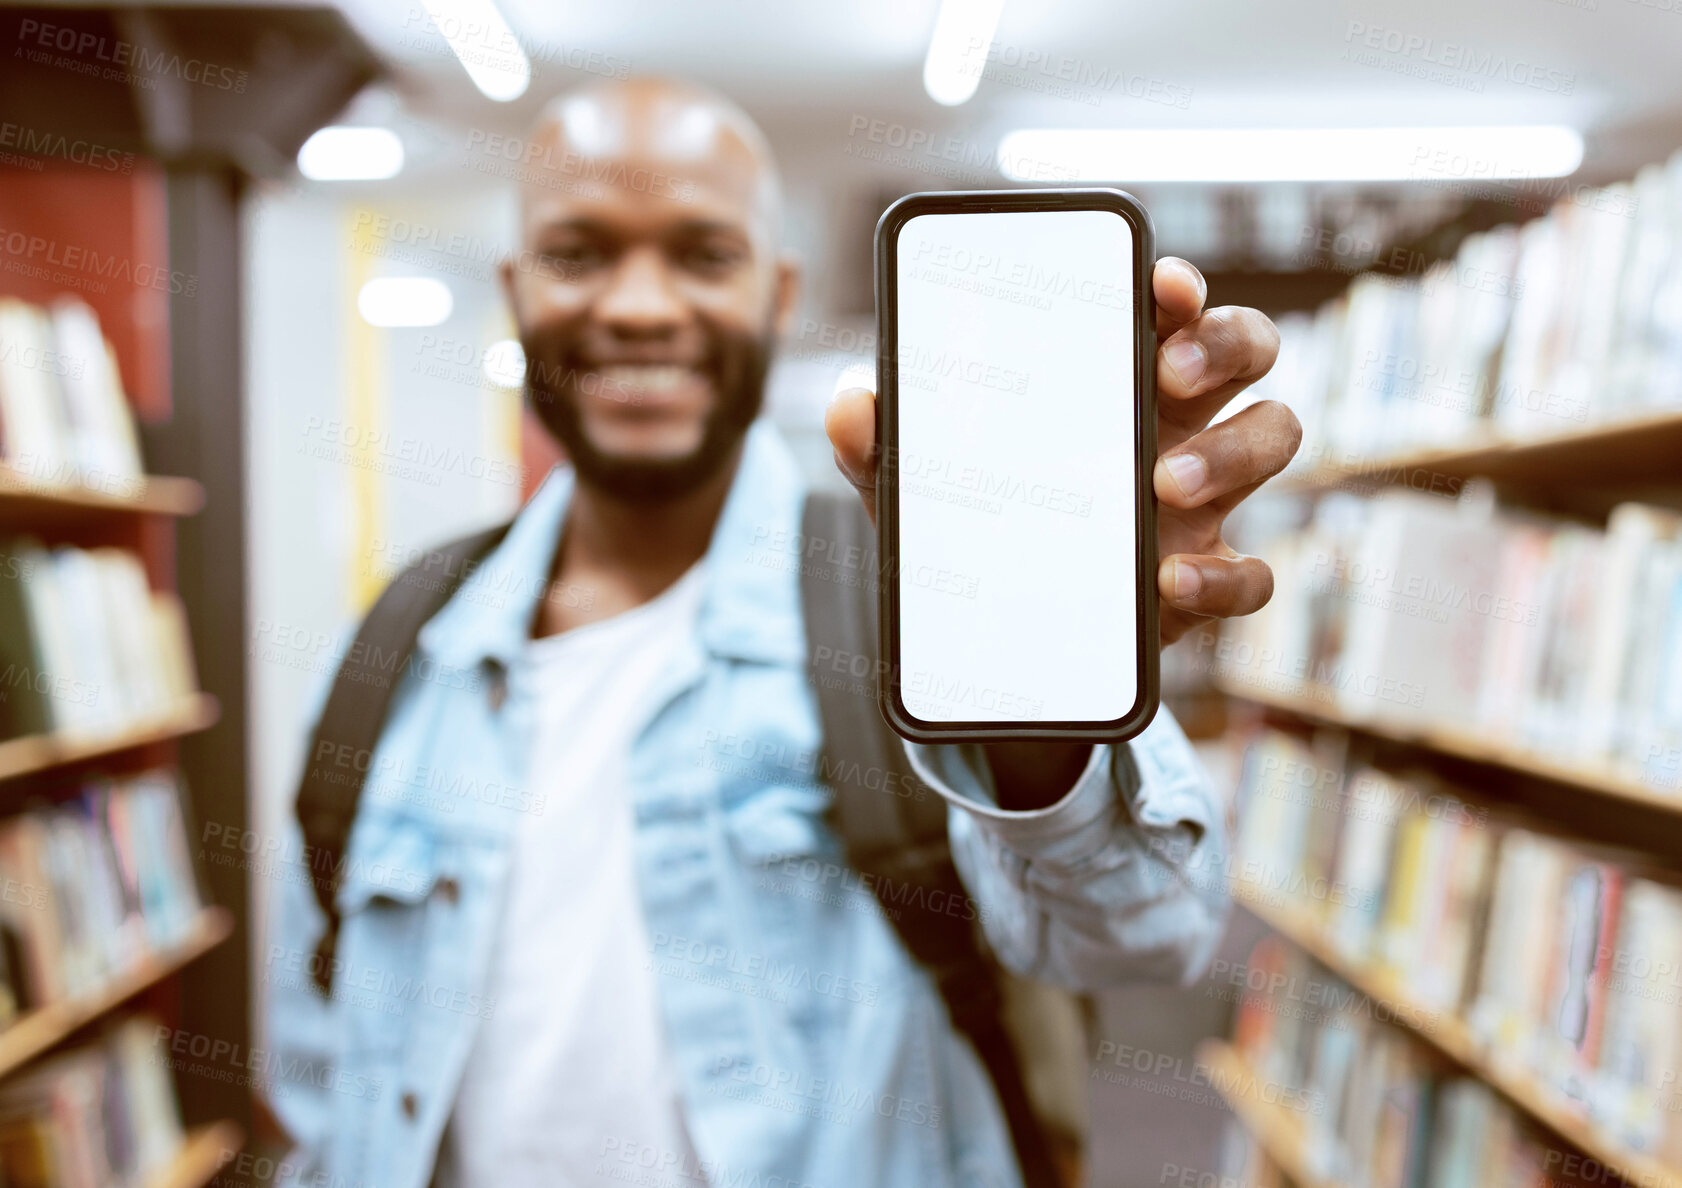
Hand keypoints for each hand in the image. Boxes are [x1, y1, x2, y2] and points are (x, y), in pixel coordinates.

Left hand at [825, 255, 1296, 648]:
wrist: (992, 638)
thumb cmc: (966, 524)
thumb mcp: (908, 483)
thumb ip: (876, 441)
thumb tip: (854, 403)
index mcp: (1111, 376)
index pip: (1168, 306)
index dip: (1179, 285)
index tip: (1162, 285)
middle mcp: (1172, 420)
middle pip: (1246, 346)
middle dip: (1227, 342)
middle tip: (1168, 374)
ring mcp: (1199, 497)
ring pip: (1275, 433)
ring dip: (1236, 448)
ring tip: (1164, 480)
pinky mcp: (1202, 575)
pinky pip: (1253, 573)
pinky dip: (1226, 575)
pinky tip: (1170, 578)